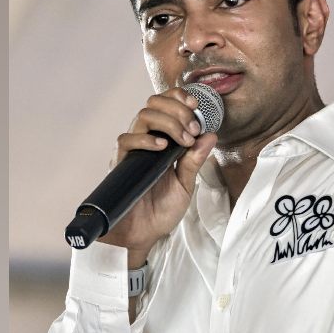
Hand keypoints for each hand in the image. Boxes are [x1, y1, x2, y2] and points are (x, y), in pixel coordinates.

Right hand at [97, 87, 216, 262]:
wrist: (143, 234)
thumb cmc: (162, 210)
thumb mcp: (186, 184)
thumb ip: (195, 160)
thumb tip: (211, 135)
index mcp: (163, 139)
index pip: (166, 105)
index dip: (179, 97)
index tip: (196, 105)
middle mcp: (146, 139)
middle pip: (154, 103)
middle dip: (178, 109)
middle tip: (193, 128)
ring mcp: (133, 149)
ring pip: (143, 116)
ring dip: (168, 122)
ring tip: (183, 140)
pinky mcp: (122, 162)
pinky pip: (127, 140)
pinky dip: (146, 139)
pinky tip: (162, 147)